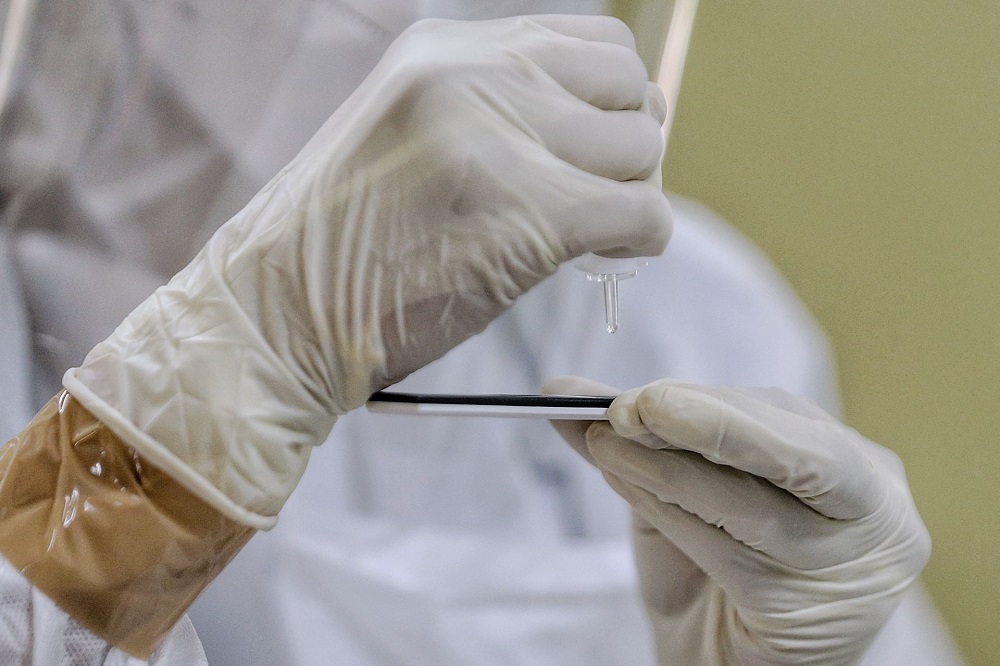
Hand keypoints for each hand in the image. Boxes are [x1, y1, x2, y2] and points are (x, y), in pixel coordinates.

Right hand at [62, 16, 670, 526]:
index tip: (592, 149)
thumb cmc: (338, 243)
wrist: (275, 315)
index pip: (592, 41)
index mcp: (445, 50)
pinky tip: (600, 260)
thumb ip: (492, 111)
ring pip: (642, 148)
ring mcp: (502, 141)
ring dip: (630, 196)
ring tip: (586, 235)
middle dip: (628, 143)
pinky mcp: (531, 215)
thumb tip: (595, 127)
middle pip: (628, 84)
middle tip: (598, 195)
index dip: (609, 99)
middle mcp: (475, 75)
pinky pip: (645, 214)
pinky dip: (639, 242)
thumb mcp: (406, 133)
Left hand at [545, 376, 929, 664]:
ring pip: (750, 503)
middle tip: (625, 407)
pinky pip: (726, 551)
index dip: (709, 403)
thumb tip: (570, 392)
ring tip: (604, 443)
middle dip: (700, 424)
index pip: (784, 418)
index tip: (636, 392)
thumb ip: (643, 437)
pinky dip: (667, 512)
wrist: (719, 657)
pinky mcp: (806, 614)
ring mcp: (848, 567)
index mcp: (858, 466)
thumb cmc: (709, 565)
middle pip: (789, 453)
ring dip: (663, 469)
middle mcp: (873, 511)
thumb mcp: (683, 486)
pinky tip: (626, 484)